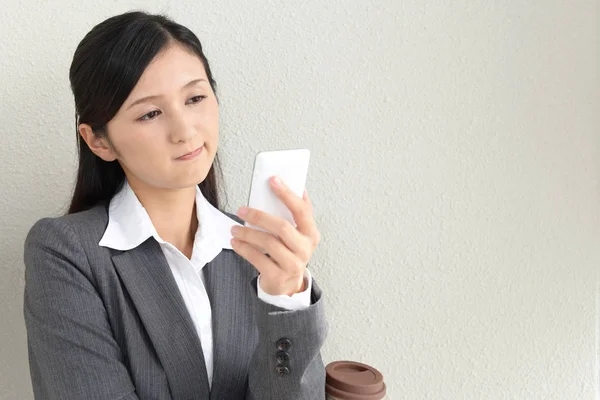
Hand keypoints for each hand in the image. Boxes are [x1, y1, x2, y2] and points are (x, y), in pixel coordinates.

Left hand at [230, 176, 320, 295]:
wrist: (287, 284)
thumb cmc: (290, 253)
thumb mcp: (298, 234)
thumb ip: (298, 213)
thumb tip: (299, 188)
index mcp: (311, 233)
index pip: (301, 210)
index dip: (287, 194)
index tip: (273, 180)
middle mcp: (304, 249)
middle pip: (282, 227)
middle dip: (259, 216)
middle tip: (242, 210)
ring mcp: (292, 264)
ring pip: (268, 243)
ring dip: (247, 233)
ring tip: (235, 228)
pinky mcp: (278, 276)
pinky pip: (258, 259)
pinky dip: (244, 248)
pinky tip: (236, 242)